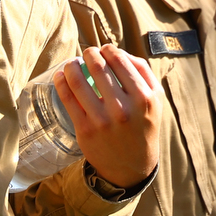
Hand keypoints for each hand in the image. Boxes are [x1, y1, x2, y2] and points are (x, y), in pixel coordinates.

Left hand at [56, 45, 159, 190]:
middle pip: (99, 67)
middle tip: (87, 52)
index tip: (103, 50)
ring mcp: (102, 120)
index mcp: (143, 98)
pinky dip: (61, 82)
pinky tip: (60, 75)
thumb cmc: (142, 126)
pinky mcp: (85, 130)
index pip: (120, 61)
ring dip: (71, 65)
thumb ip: (143, 72)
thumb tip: (117, 51)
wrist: (132, 166)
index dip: (108, 49)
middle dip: (89, 53)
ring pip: (78, 81)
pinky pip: (68, 99)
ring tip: (72, 63)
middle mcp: (123, 108)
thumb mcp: (155, 100)